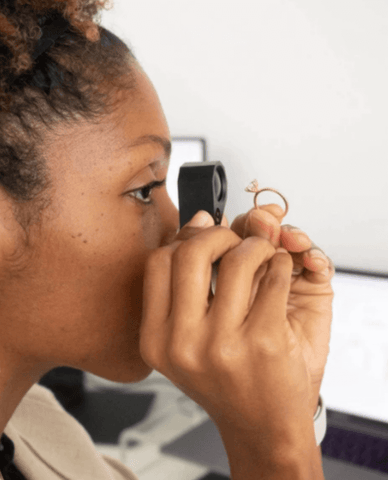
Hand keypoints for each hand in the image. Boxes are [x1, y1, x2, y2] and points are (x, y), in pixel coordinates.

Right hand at [139, 210, 319, 457]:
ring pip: (237, 259)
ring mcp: (222, 344)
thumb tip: (199, 220)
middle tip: (236, 240)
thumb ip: (185, 282)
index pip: (158, 261)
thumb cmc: (227, 379)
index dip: (185, 238)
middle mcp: (182, 343)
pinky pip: (273, 276)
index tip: (205, 235)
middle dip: (220, 234)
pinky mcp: (264, 341)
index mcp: (156, 340)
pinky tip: (279, 273)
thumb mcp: (187, 338)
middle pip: (191, 252)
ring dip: (256, 245)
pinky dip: (280, 263)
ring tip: (263, 255)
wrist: (262, 426)